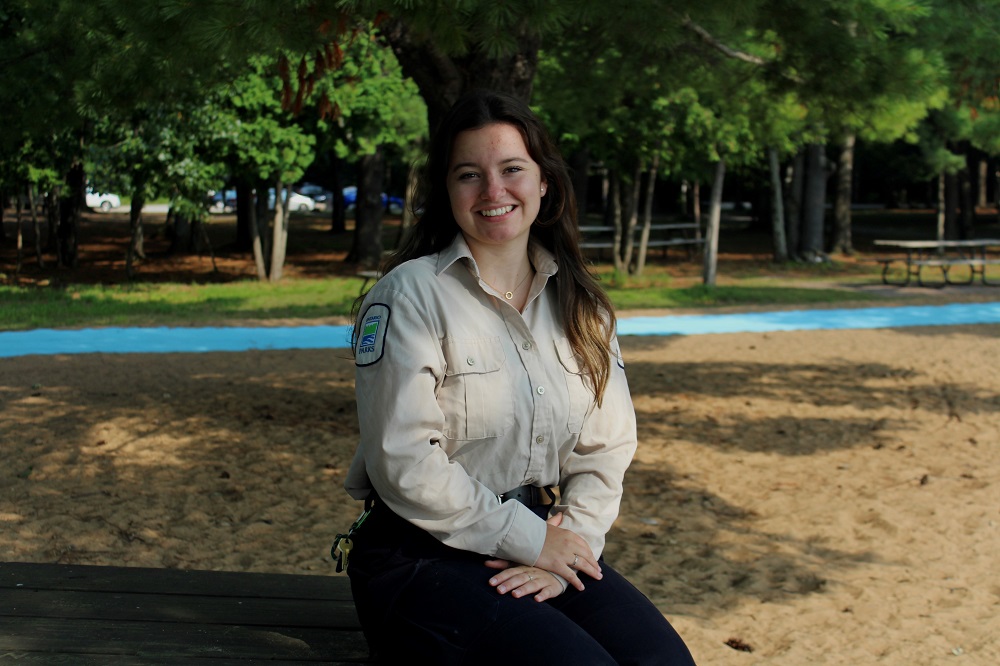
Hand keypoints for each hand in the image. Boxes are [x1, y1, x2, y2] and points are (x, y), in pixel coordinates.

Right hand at [484, 512, 600, 596]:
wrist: (526, 537)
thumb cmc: (535, 531)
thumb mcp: (548, 524)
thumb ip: (556, 521)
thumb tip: (560, 514)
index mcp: (569, 535)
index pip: (584, 545)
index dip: (590, 554)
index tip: (593, 559)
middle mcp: (570, 544)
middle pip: (586, 556)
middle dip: (594, 564)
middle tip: (599, 571)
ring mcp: (564, 555)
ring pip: (583, 565)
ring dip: (592, 572)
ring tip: (597, 577)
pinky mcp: (557, 565)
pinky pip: (571, 575)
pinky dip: (577, 582)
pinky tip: (582, 588)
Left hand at [487, 564, 565, 601]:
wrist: (559, 570)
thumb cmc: (536, 569)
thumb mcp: (520, 565)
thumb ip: (504, 565)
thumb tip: (486, 563)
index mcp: (524, 567)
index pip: (510, 571)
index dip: (501, 576)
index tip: (491, 583)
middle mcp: (533, 572)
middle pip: (520, 578)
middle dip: (509, 584)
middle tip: (499, 590)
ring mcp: (543, 579)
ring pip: (533, 584)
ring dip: (524, 589)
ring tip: (515, 594)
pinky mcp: (553, 587)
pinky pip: (548, 591)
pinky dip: (543, 595)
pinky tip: (537, 599)